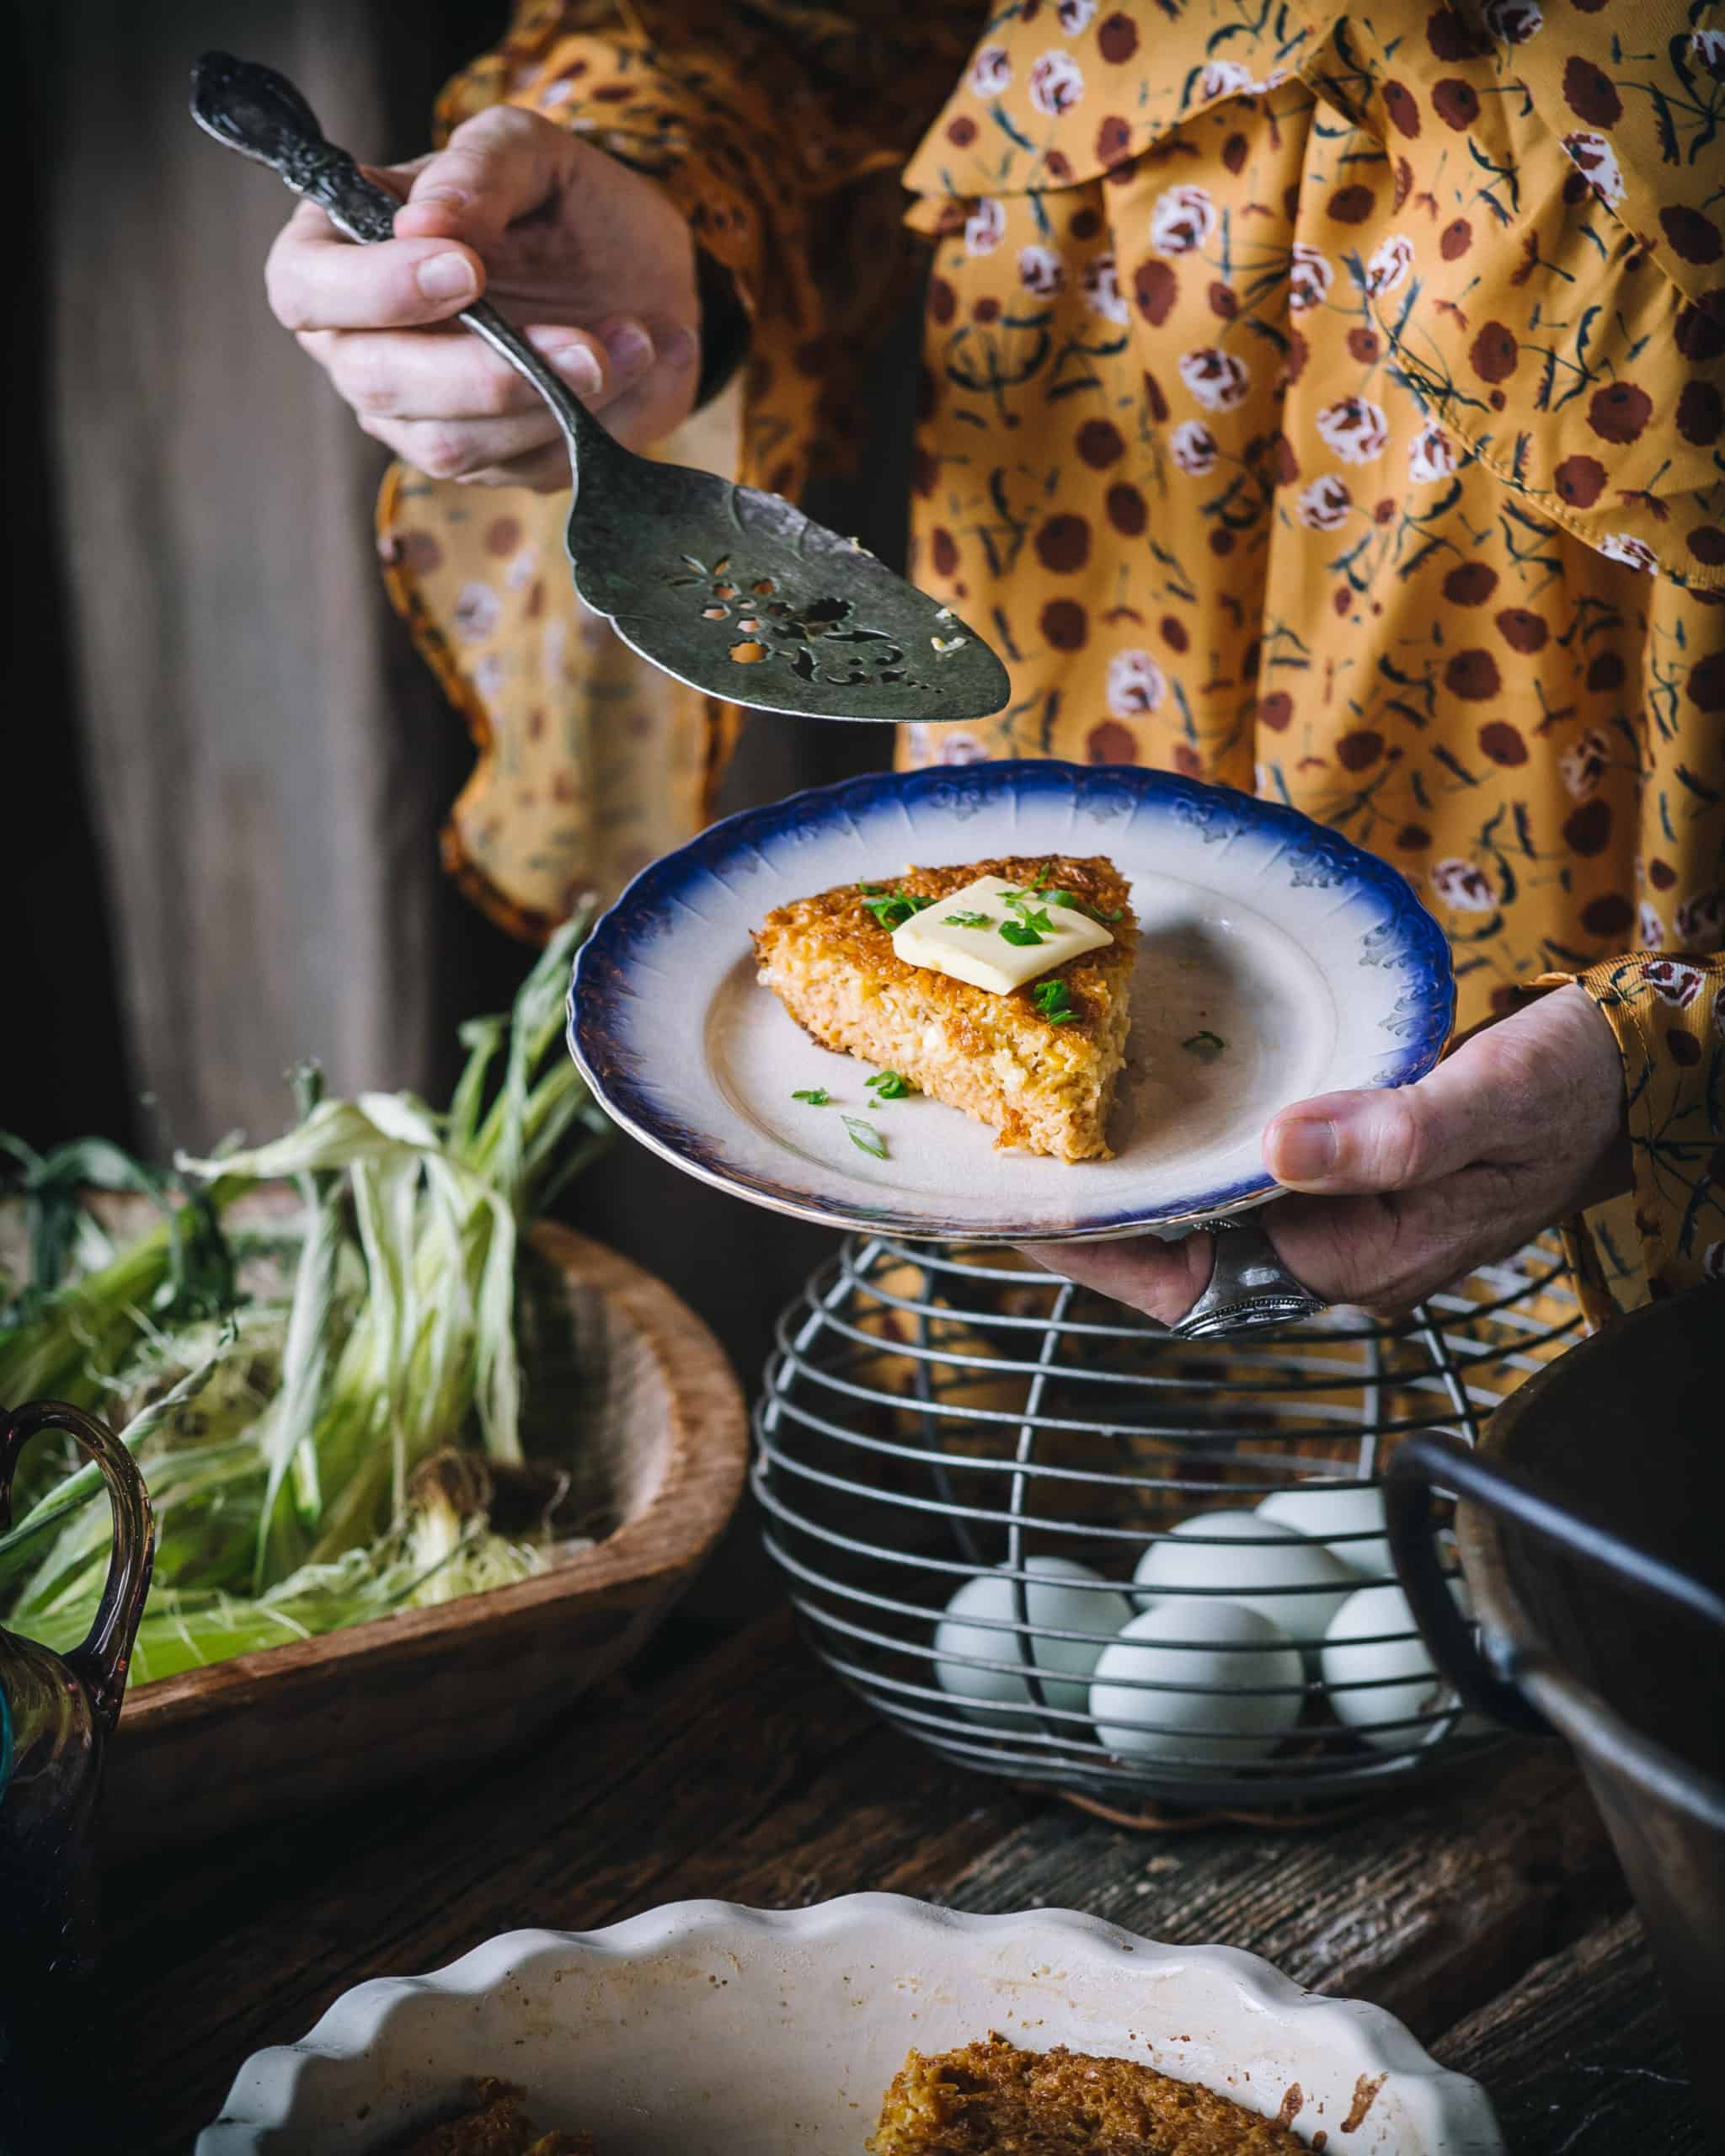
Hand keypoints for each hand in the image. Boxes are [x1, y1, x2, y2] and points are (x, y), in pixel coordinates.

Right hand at [265, 106, 702, 485]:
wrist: (643, 274)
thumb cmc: (565, 205)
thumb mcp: (531, 153)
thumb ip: (479, 169)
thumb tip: (424, 222)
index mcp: (339, 253)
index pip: (305, 288)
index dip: (376, 290)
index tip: (468, 269)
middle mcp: (360, 346)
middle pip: (378, 383)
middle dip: (485, 371)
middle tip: (584, 345)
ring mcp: (418, 419)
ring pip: (454, 445)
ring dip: (554, 400)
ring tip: (635, 339)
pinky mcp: (486, 465)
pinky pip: (522, 470)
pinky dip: (592, 426)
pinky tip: (637, 366)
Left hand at [1026, 985, 1629, 1322]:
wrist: (1621, 1082)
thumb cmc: (1565, 1094)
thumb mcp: (1488, 1104)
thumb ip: (1393, 1135)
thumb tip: (1281, 1149)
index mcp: (1355, 1263)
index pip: (1195, 1279)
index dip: (1103, 1253)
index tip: (1023, 1214)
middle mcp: (1329, 1258)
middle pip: (1176, 1263)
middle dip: (1086, 1229)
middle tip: (994, 1175)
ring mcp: (1329, 1225)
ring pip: (1195, 1228)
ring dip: (1122, 1196)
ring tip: (1032, 1149)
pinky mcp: (1333, 1183)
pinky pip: (1228, 1189)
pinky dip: (1172, 1162)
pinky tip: (1125, 1122)